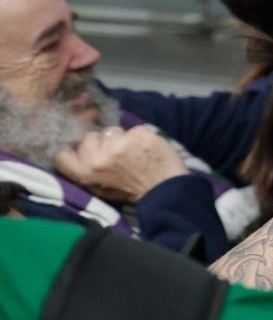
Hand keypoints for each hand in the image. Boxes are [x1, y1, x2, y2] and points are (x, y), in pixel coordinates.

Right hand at [55, 126, 187, 203]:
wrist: (163, 189)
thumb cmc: (129, 190)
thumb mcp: (98, 188)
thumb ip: (84, 171)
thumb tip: (73, 152)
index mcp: (84, 174)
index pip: (61, 154)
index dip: (73, 151)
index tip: (85, 154)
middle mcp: (97, 158)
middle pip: (88, 137)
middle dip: (100, 143)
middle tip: (115, 156)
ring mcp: (118, 145)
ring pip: (110, 130)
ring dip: (120, 138)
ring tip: (131, 153)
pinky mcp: (137, 135)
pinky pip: (132, 129)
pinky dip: (138, 136)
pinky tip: (144, 148)